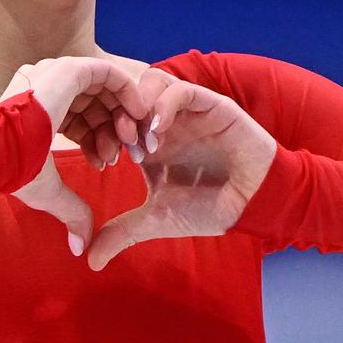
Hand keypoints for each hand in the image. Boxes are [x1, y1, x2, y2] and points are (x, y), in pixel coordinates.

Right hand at [3, 56, 153, 254]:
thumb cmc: (12, 169)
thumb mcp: (47, 190)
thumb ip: (69, 209)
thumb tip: (79, 246)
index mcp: (36, 109)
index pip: (78, 118)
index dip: (99, 140)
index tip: (110, 163)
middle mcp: (44, 85)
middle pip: (94, 104)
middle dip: (114, 130)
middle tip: (129, 155)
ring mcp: (55, 73)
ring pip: (103, 89)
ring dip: (122, 116)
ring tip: (129, 144)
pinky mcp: (68, 69)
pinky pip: (108, 73)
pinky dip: (126, 93)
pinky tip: (135, 118)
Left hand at [85, 69, 277, 270]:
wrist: (252, 204)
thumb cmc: (210, 208)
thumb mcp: (157, 219)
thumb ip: (122, 233)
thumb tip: (90, 260)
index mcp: (149, 142)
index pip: (113, 119)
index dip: (102, 134)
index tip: (105, 161)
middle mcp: (166, 122)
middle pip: (128, 95)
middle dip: (116, 116)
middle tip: (120, 146)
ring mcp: (187, 112)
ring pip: (153, 82)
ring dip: (140, 106)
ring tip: (142, 138)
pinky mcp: (211, 105)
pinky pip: (182, 89)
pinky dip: (164, 104)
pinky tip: (158, 131)